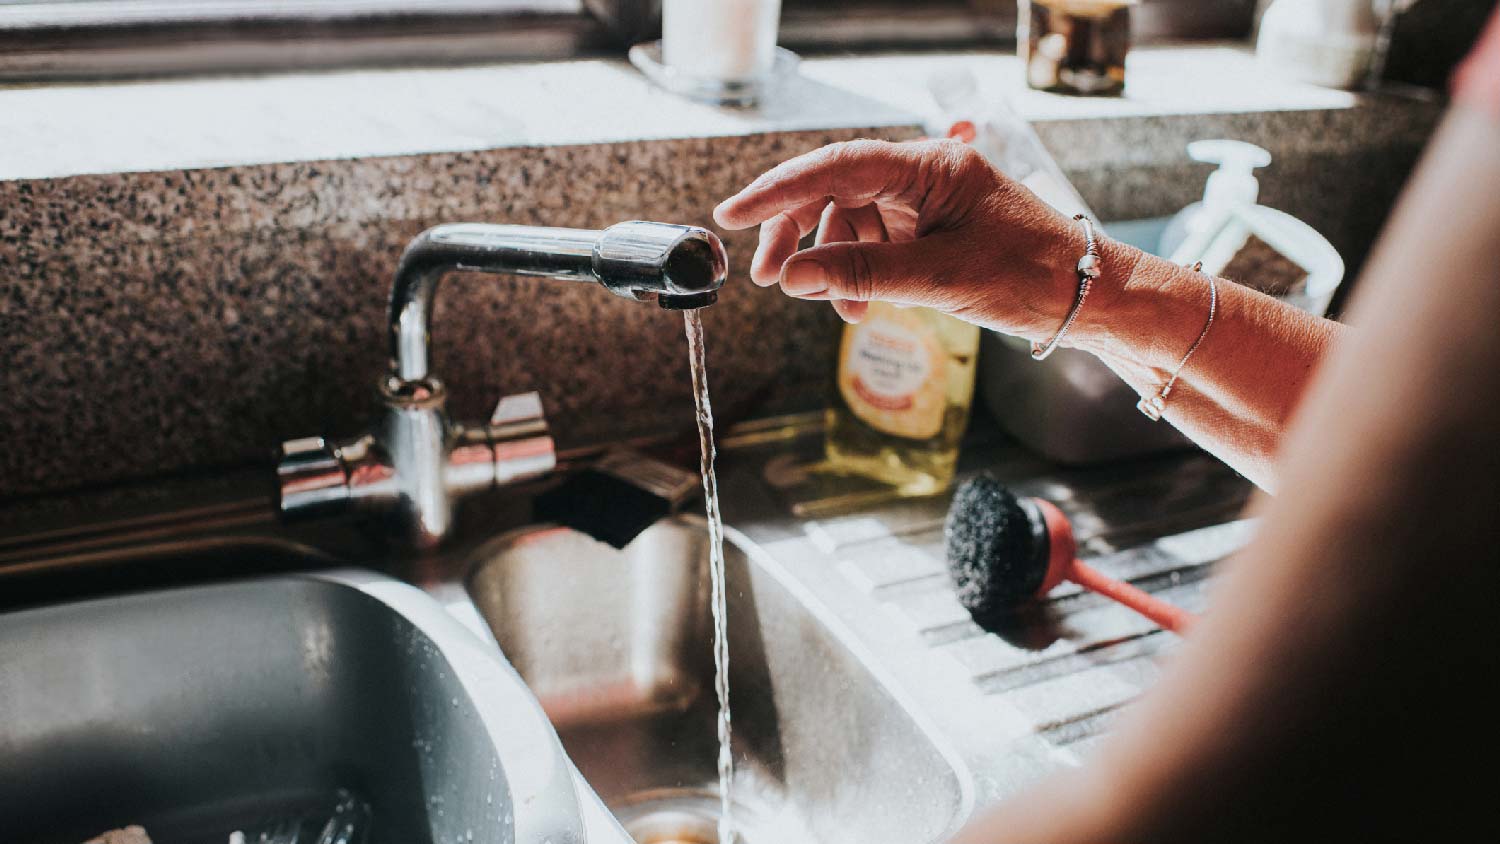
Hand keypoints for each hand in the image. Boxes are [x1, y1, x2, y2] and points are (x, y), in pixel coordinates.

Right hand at [714, 138, 1133, 335]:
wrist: (1090, 298)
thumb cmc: (1033, 277)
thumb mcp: (943, 279)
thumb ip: (863, 275)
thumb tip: (792, 277)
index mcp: (932, 167)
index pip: (837, 165)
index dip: (779, 189)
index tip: (733, 214)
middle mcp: (925, 175)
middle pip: (835, 190)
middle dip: (797, 233)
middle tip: (766, 275)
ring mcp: (927, 203)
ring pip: (851, 222)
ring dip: (832, 264)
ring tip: (837, 307)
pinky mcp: (931, 230)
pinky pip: (876, 245)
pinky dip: (860, 275)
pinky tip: (863, 306)